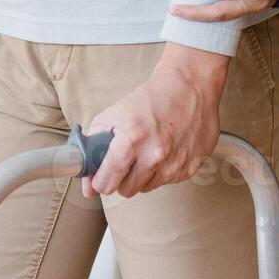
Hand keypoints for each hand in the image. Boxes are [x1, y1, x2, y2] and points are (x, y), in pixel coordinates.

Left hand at [85, 44, 228, 197]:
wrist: (190, 88)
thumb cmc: (148, 100)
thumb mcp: (112, 116)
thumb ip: (93, 151)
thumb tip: (87, 188)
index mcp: (131, 140)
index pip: (107, 180)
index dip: (100, 182)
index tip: (100, 179)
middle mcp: (154, 155)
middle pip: (126, 190)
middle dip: (121, 179)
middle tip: (124, 162)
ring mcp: (174, 164)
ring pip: (146, 188)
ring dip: (142, 176)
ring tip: (146, 152)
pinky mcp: (190, 168)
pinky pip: (166, 181)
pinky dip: (161, 171)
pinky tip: (165, 150)